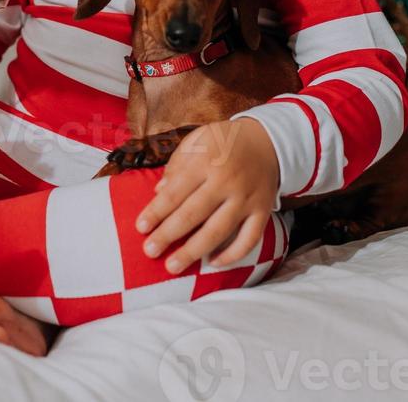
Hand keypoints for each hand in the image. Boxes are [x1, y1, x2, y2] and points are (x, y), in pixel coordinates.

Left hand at [135, 118, 279, 274]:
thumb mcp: (197, 141)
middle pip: (193, 214)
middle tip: (149, 251)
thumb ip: (176, 165)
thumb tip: (158, 193)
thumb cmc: (223, 142)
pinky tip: (213, 264)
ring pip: (218, 231)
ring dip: (193, 252)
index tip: (140, 228)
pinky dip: (232, 254)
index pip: (175, 192)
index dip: (156, 211)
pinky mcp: (263, 211)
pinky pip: (249, 239)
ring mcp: (246, 198)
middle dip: (168, 235)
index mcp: (205, 160)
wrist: (267, 141)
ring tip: (172, 267)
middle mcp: (226, 181)